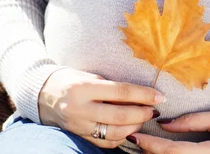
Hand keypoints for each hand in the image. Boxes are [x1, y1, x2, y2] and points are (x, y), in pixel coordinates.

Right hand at [38, 67, 165, 148]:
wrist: (42, 94)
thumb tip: (139, 93)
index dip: (143, 94)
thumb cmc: (71, 79)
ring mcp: (79, 125)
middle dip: (142, 113)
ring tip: (144, 119)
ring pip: (114, 132)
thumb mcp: (90, 75)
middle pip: (120, 115)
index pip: (121, 91)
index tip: (160, 96)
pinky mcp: (78, 136)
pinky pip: (104, 142)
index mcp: (84, 87)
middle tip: (155, 110)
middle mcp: (81, 108)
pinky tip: (130, 130)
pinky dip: (121, 137)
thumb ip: (110, 85)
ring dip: (134, 127)